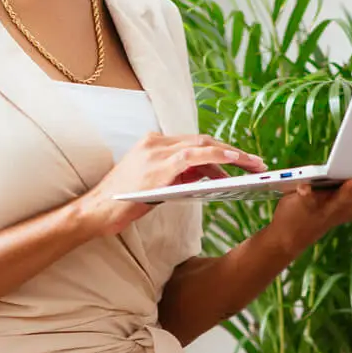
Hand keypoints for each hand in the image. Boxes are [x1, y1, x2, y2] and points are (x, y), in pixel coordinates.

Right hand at [74, 133, 265, 236]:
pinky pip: (195, 156)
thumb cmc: (123, 203)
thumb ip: (178, 176)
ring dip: (232, 154)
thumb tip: (206, 176)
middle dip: (232, 151)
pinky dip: (217, 156)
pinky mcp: (159, 165)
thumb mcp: (155, 185)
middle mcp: (155, 142)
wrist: (96, 212)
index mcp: (153, 144)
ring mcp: (157, 151)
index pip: (193, 144)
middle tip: (256, 163)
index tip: (240, 160)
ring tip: (254, 165)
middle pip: (202, 140)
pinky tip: (235, 161)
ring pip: (203, 144)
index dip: (219, 151)